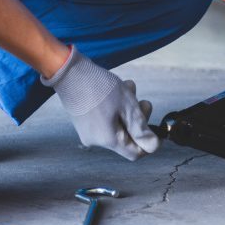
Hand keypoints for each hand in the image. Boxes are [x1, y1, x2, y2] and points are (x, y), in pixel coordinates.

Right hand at [42, 47, 159, 160]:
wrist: (68, 71)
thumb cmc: (98, 87)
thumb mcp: (127, 106)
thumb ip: (141, 129)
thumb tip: (153, 147)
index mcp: (108, 140)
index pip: (135, 153)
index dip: (149, 142)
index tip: (156, 127)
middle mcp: (96, 141)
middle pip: (127, 137)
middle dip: (138, 119)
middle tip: (143, 101)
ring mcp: (87, 132)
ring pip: (117, 125)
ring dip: (127, 108)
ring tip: (128, 88)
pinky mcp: (83, 122)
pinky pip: (105, 120)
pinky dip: (115, 107)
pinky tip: (117, 89)